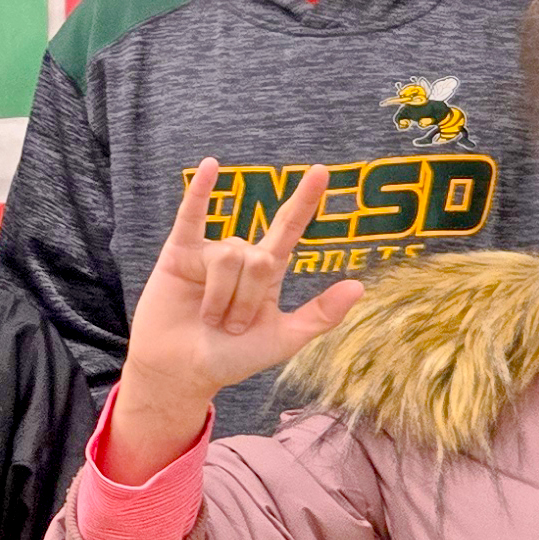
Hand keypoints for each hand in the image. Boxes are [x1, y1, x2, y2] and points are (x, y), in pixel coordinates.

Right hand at [113, 161, 366, 475]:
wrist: (182, 373)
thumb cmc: (230, 359)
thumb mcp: (282, 340)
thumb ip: (320, 315)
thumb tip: (359, 286)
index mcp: (266, 274)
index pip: (289, 228)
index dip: (304, 201)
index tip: (321, 172)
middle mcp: (240, 257)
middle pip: (258, 258)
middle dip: (246, 299)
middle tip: (230, 327)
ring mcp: (208, 252)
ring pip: (227, 257)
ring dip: (221, 297)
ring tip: (208, 318)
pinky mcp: (179, 252)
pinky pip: (191, 216)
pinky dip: (200, 191)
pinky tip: (210, 166)